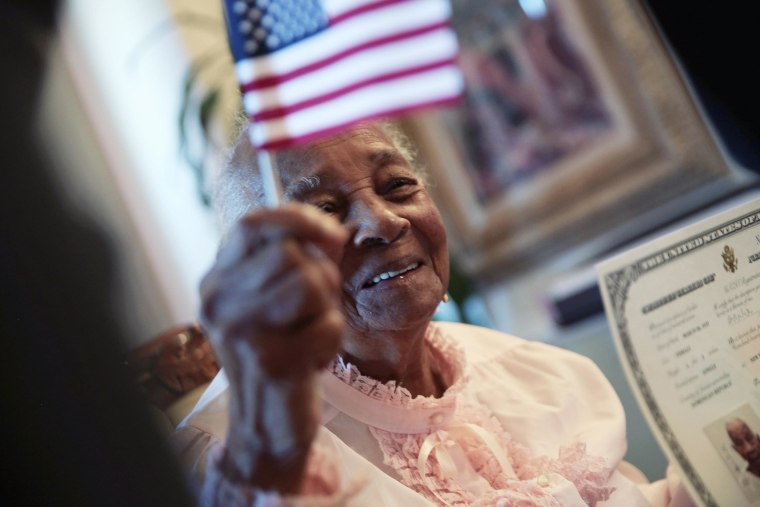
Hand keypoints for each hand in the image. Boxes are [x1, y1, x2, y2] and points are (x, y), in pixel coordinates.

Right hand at [198, 203, 347, 489]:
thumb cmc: (282, 352)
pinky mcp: (268, 360)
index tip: (330, 233)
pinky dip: (331, 340)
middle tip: (314, 308)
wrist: (267, 423)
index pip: (252, 224)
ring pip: (309, 282)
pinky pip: (326, 323)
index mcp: (218, 280)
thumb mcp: (278, 298)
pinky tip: (311, 360)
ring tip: (310, 332)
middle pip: (290, 253)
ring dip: (326, 308)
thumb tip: (331, 229)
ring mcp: (239, 331)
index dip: (296, 218)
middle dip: (320, 275)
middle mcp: (218, 302)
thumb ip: (298, 258)